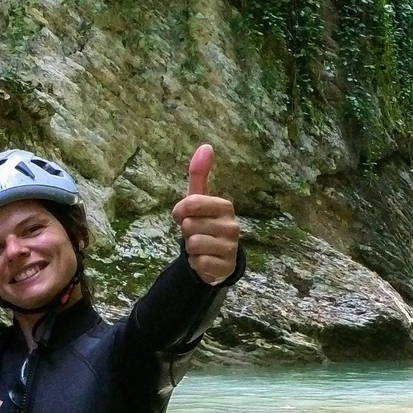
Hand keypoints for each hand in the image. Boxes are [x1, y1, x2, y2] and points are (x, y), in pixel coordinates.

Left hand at [171, 144, 238, 284]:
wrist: (216, 257)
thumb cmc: (205, 223)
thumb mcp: (199, 199)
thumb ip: (199, 174)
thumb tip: (206, 145)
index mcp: (225, 207)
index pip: (192, 203)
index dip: (180, 211)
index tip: (181, 216)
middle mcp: (232, 226)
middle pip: (190, 226)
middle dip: (186, 232)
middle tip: (196, 233)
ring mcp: (231, 248)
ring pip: (193, 245)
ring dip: (190, 248)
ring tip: (200, 246)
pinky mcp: (226, 267)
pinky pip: (198, 262)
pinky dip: (196, 263)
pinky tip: (204, 260)